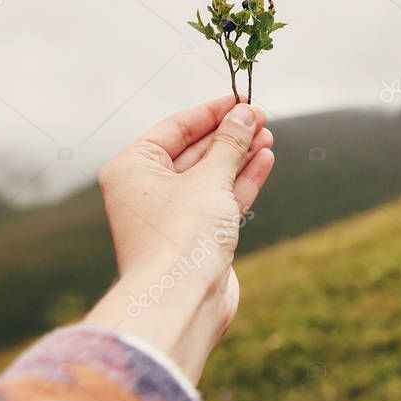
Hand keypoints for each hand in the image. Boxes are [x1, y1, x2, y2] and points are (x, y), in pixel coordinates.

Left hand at [84, 97, 274, 380]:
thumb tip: (245, 115)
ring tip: (268, 134)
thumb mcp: (210, 178)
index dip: (211, 112)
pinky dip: (242, 179)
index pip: (175, 128)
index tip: (241, 99)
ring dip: (240, 154)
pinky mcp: (197, 236)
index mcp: (132, 169)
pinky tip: (264, 159)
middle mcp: (147, 190)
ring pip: (211, 174)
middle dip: (229, 133)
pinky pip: (221, 198)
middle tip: (261, 117)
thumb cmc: (183, 235)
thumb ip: (230, 143)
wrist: (182, 301)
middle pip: (194, 150)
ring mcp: (173, 214)